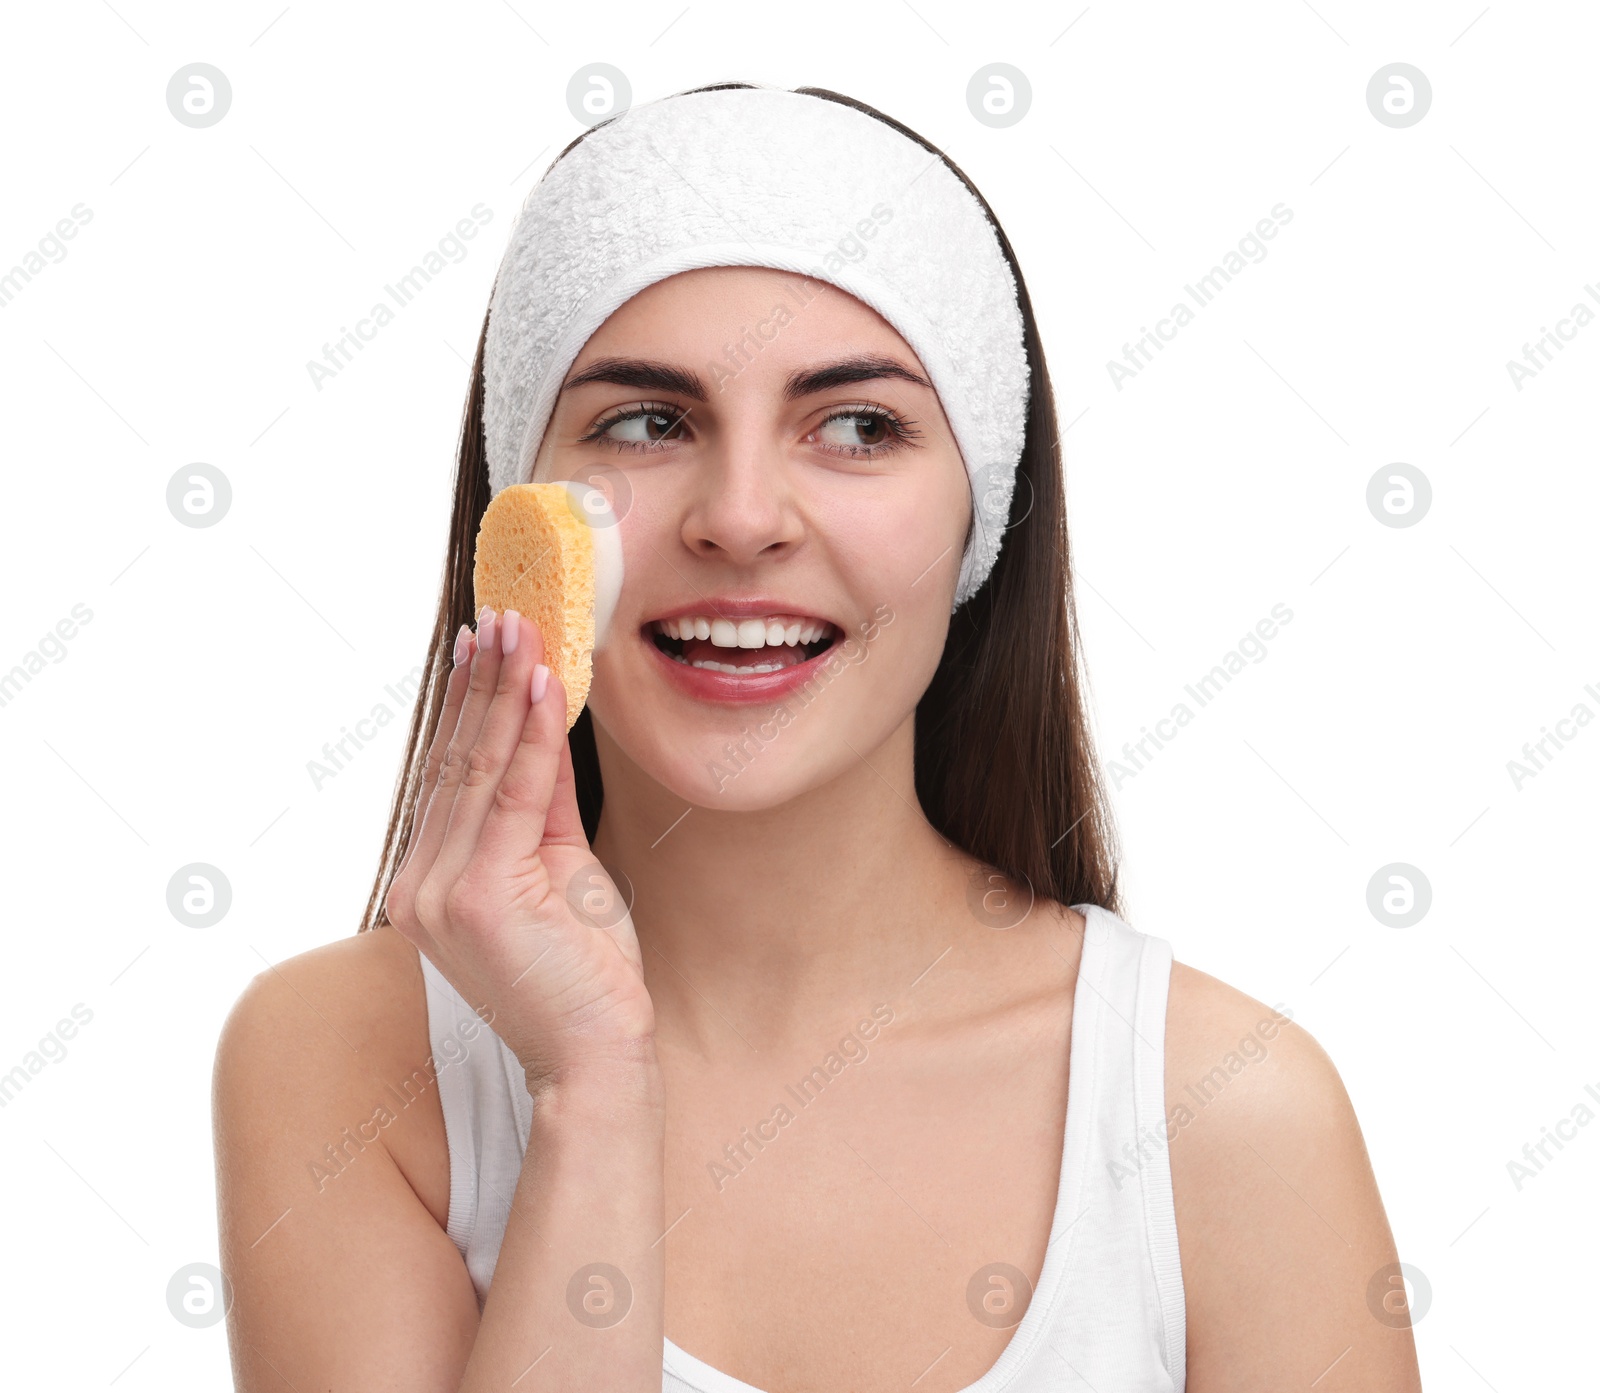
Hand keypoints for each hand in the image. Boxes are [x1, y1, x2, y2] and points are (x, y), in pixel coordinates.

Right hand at [384, 606, 654, 1092]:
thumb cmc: (584, 973)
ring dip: (503, 692)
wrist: (598, 1055)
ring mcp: (442, 894)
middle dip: (482, 684)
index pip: (451, 777)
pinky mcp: (481, 896)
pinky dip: (531, 734)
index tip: (482, 645)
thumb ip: (545, 801)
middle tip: (501, 616)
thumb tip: (545, 720)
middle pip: (457, 763)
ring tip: (521, 630)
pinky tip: (543, 684)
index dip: (466, 707)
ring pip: (480, 769)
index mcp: (429, 885)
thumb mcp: (563, 870)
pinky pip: (515, 794)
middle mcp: (420, 888)